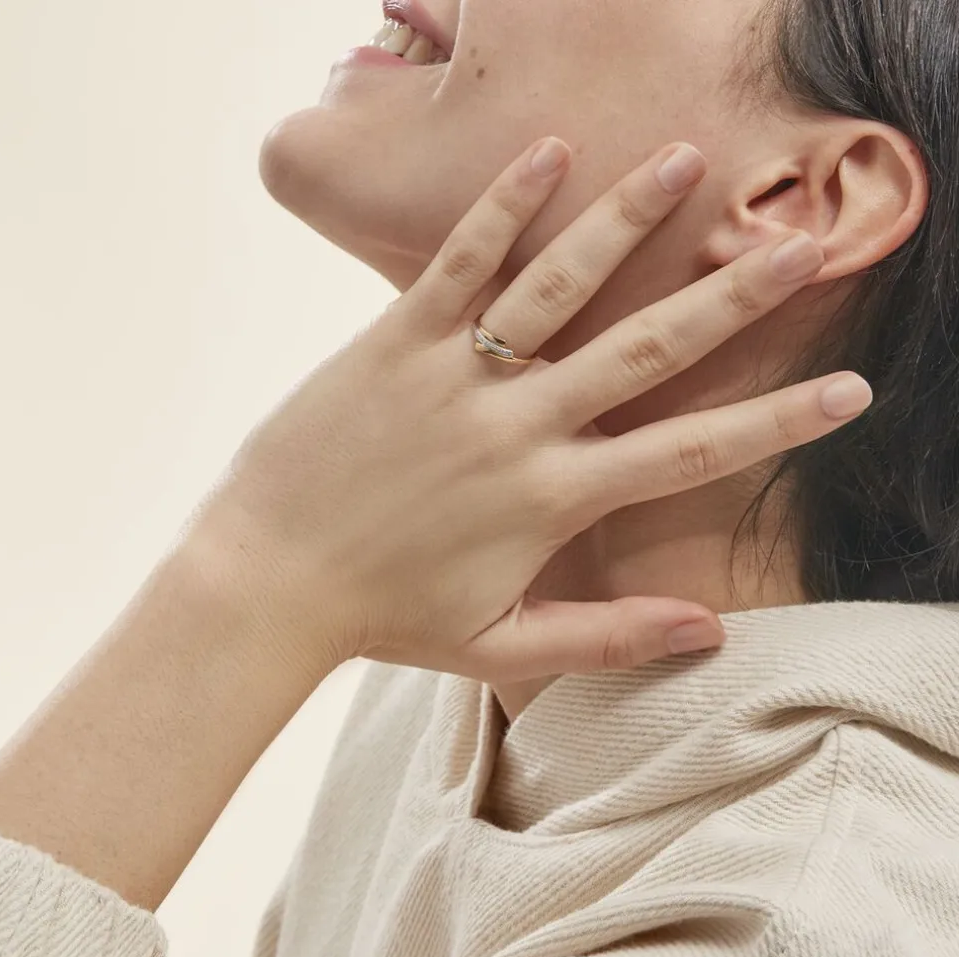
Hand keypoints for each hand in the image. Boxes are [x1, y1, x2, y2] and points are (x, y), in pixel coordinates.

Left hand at [194, 137, 871, 684]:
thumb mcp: (501, 647)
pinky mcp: (394, 341)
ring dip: (627, 219)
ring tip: (685, 161)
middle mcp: (518, 426)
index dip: (776, 423)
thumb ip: (608, 636)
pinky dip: (504, 206)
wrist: (267, 580)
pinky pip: (458, 262)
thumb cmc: (384, 617)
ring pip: (558, 283)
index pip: (688, 453)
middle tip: (802, 245)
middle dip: (732, 297)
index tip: (845, 392)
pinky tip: (551, 154)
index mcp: (552, 498)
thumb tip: (710, 632)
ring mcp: (456, 375)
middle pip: (645, 349)